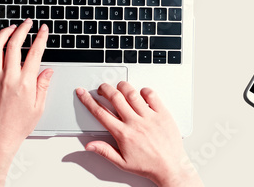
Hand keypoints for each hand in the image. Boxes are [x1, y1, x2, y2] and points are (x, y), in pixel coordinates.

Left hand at [0, 18, 52, 186]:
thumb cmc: (18, 125)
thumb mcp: (38, 107)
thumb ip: (43, 85)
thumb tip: (47, 70)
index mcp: (25, 83)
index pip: (34, 53)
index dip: (40, 38)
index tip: (43, 29)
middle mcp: (9, 77)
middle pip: (14, 44)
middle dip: (22, 29)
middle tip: (28, 23)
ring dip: (4, 33)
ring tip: (11, 27)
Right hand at [76, 82, 202, 186]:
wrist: (170, 167)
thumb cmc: (148, 165)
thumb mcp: (122, 162)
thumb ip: (104, 151)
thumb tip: (89, 145)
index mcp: (123, 134)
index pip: (100, 112)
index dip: (88, 101)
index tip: (83, 93)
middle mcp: (135, 123)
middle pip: (114, 98)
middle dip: (104, 89)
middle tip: (102, 88)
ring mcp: (149, 117)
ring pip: (132, 93)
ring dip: (122, 86)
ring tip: (119, 87)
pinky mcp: (163, 114)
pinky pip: (152, 96)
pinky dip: (144, 91)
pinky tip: (141, 93)